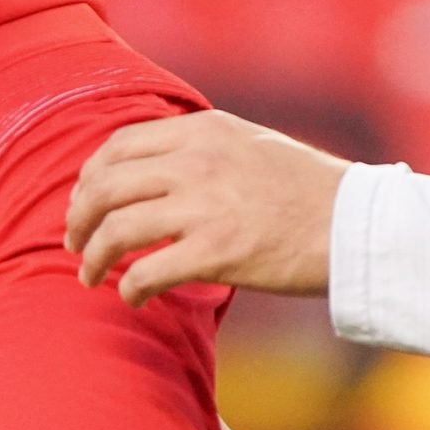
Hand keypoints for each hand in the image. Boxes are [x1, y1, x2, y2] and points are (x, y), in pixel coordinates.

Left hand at [64, 109, 351, 305]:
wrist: (356, 224)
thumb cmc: (309, 189)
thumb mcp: (252, 142)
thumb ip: (203, 147)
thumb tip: (156, 168)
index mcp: (203, 130)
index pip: (119, 145)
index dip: (90, 177)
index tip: (83, 202)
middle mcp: (196, 161)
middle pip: (105, 186)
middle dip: (78, 219)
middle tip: (73, 243)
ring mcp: (204, 206)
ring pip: (115, 229)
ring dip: (92, 257)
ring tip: (90, 277)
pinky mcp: (215, 252)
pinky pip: (145, 272)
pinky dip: (128, 289)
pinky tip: (132, 299)